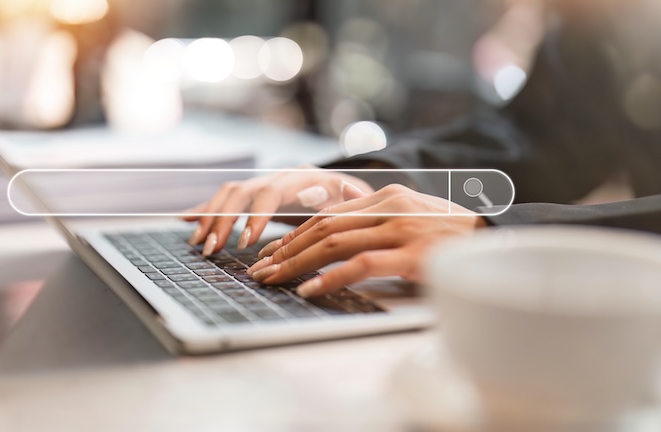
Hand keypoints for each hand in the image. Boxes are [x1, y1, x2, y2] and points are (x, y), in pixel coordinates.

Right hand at [182, 167, 373, 255]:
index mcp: (297, 178)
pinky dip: (203, 208)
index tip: (245, 242)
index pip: (270, 194)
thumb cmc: (346, 198)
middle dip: (223, 221)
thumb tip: (337, 195)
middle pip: (241, 193)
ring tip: (198, 243)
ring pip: (227, 195)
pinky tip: (185, 219)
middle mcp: (273, 177)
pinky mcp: (250, 194)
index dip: (255, 217)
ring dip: (209, 218)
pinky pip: (221, 199)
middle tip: (212, 248)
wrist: (338, 184)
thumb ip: (347, 197)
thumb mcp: (352, 198)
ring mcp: (259, 184)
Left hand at [246, 184, 484, 296]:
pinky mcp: (412, 255)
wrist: (498, 240)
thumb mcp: (410, 213)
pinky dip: (331, 277)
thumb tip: (334, 216)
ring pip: (334, 244)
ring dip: (297, 264)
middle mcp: (389, 207)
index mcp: (385, 197)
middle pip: (323, 228)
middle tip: (260, 272)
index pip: (326, 215)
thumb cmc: (451, 234)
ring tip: (273, 281)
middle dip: (285, 251)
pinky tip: (310, 289)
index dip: (293, 236)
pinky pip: (361, 265)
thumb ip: (373, 215)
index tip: (270, 255)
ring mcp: (401, 229)